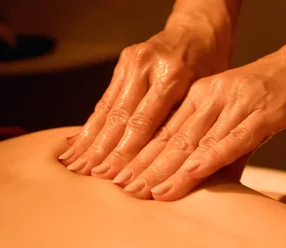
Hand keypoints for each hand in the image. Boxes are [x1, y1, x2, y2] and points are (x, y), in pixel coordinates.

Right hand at [58, 17, 229, 176]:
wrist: (198, 31)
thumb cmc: (210, 68)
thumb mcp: (207, 96)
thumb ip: (189, 127)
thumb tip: (180, 169)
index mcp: (173, 75)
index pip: (144, 122)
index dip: (128, 152)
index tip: (116, 178)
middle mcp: (147, 67)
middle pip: (120, 117)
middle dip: (103, 151)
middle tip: (89, 177)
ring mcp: (131, 63)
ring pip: (107, 109)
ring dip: (90, 140)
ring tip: (75, 165)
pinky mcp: (122, 64)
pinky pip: (105, 99)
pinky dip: (91, 124)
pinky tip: (78, 143)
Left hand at [113, 50, 285, 199]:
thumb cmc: (271, 95)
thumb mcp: (236, 117)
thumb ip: (218, 147)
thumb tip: (201, 182)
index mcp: (202, 95)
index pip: (165, 130)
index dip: (142, 155)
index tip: (122, 178)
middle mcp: (213, 96)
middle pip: (173, 136)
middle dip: (146, 165)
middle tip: (125, 189)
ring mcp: (236, 103)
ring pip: (196, 140)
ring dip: (169, 167)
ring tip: (148, 190)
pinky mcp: (262, 113)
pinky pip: (230, 140)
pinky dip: (208, 159)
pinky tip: (189, 175)